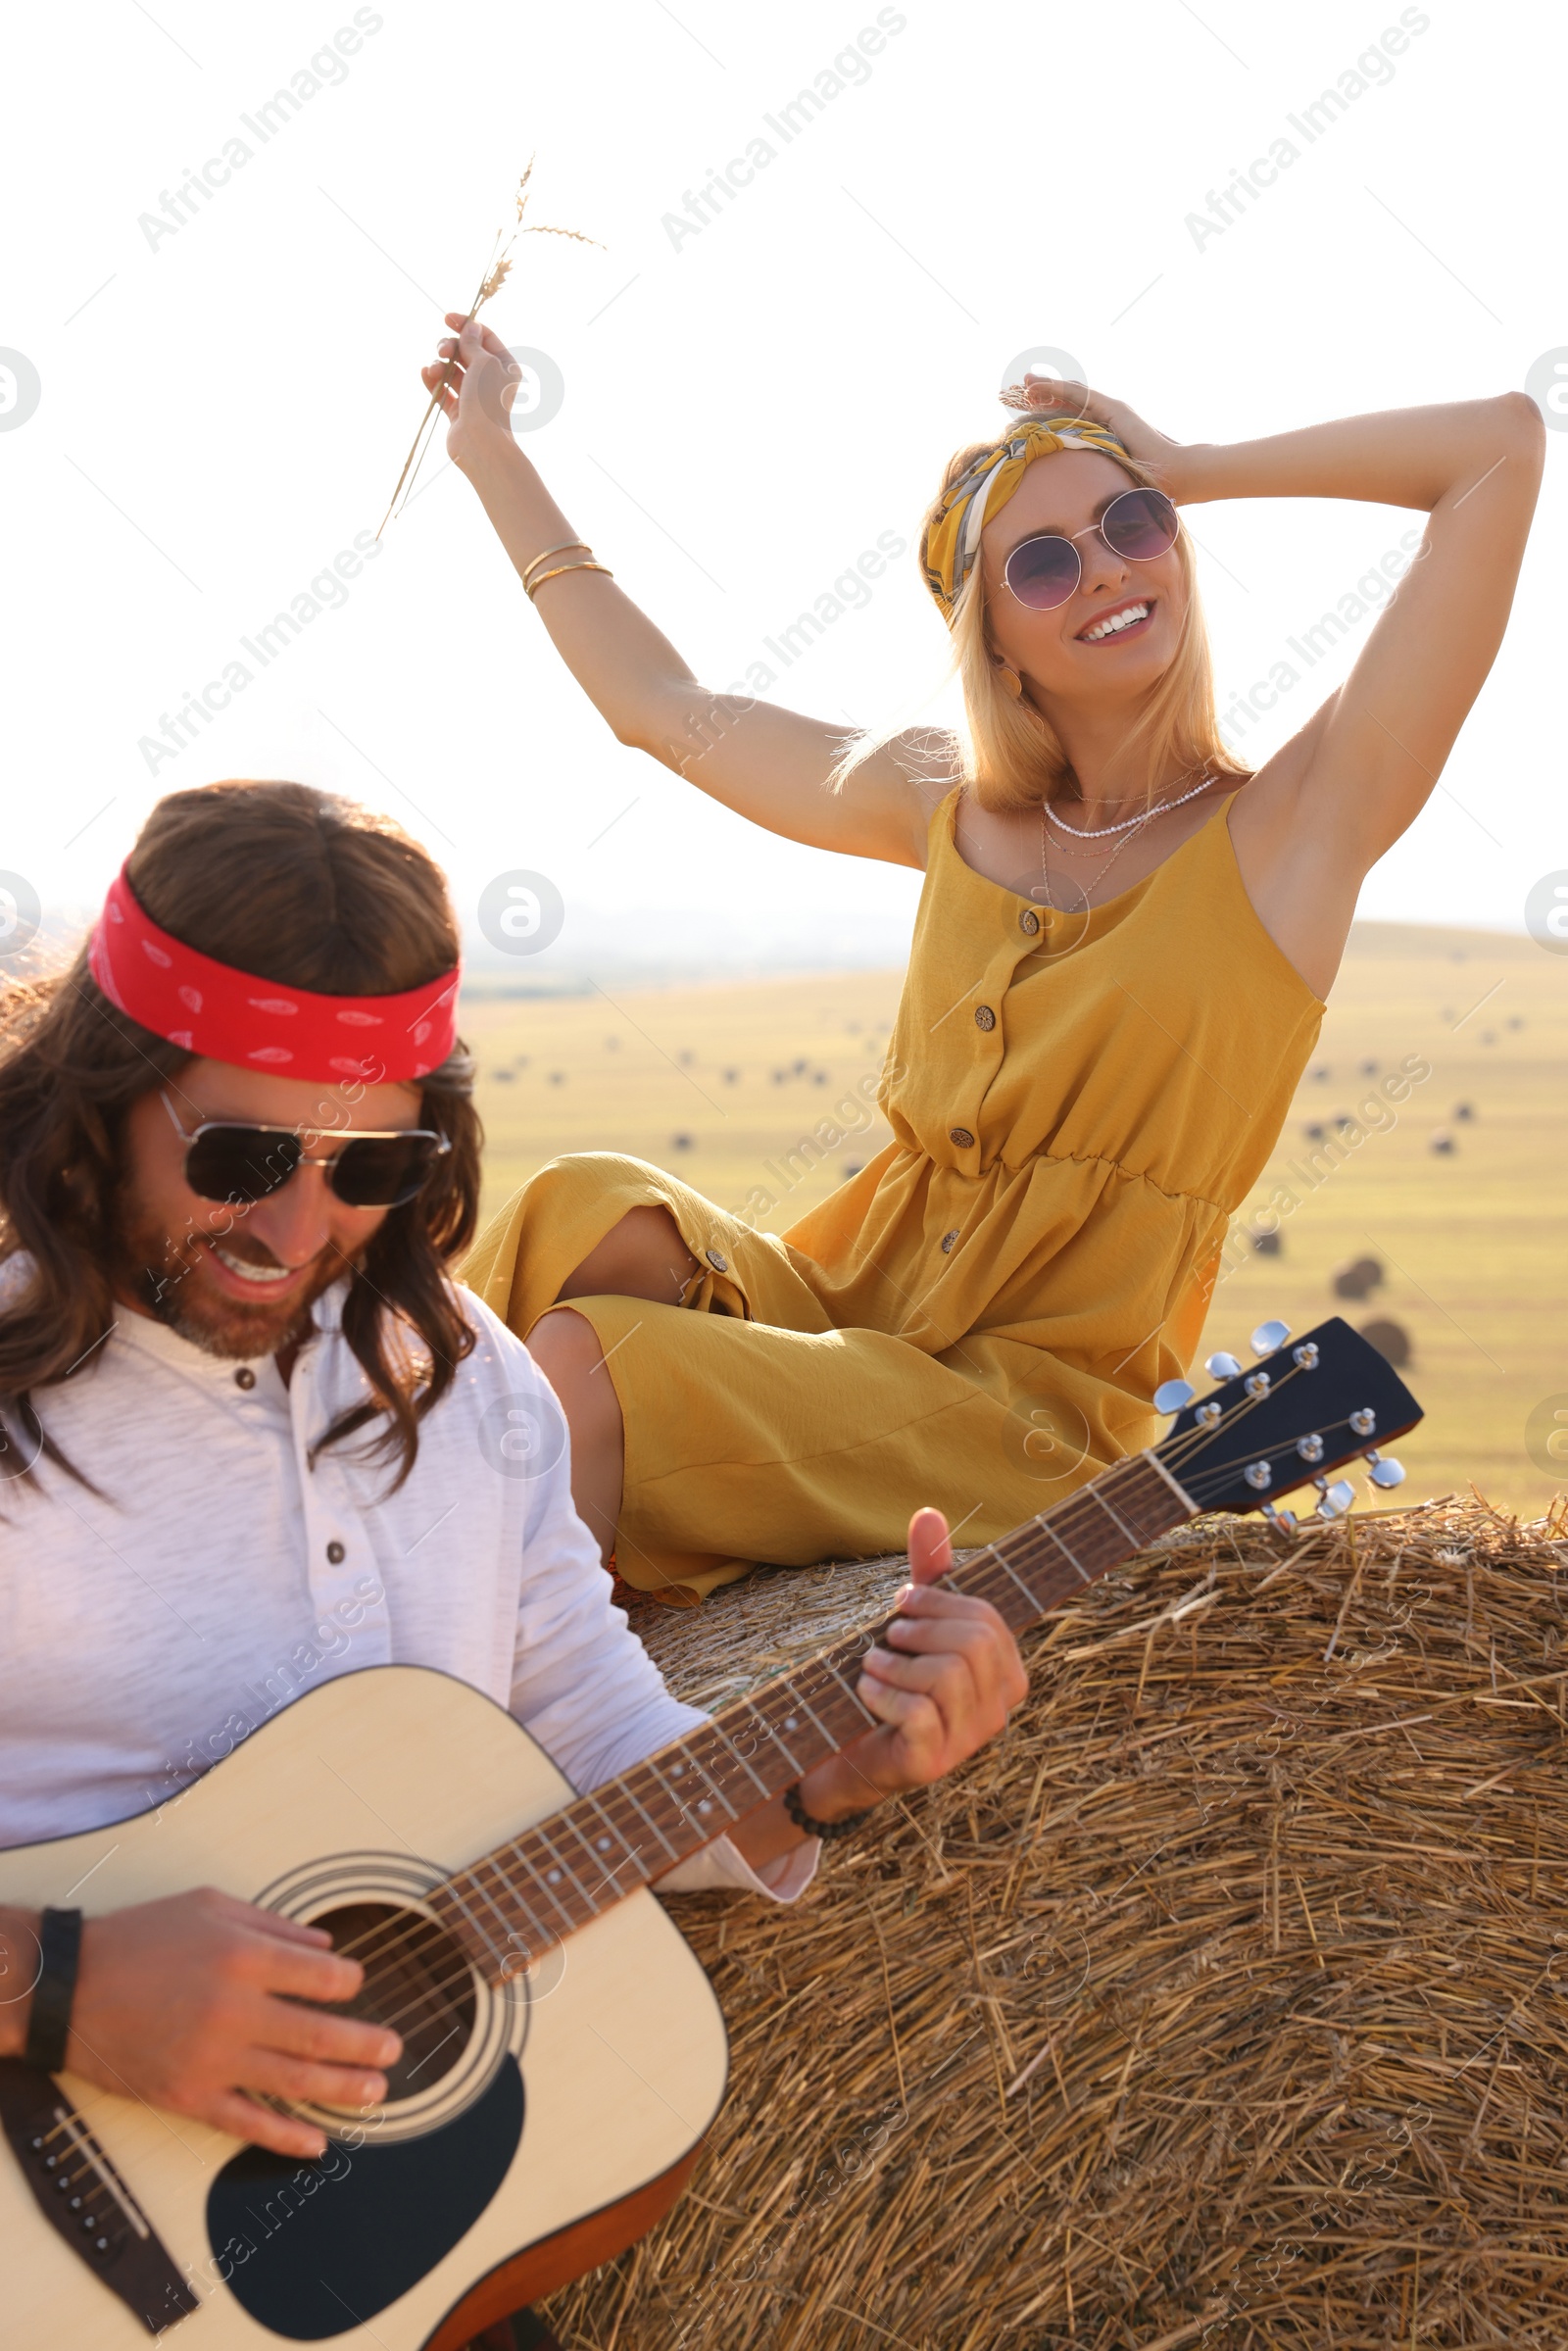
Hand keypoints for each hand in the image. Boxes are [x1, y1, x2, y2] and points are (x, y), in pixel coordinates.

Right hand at [66, 1888, 399, 2158]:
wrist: (69, 1987)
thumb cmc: (139, 1939)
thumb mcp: (210, 1907)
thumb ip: (274, 1925)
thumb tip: (325, 1947)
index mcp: (244, 1957)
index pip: (323, 1978)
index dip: (350, 1983)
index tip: (357, 1986)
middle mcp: (235, 2010)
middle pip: (319, 2035)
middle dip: (365, 2045)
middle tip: (394, 2050)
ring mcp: (212, 2059)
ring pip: (294, 2082)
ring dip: (342, 2090)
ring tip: (375, 2093)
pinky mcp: (188, 2096)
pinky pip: (247, 2124)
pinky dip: (285, 2137)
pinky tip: (316, 2142)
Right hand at [421, 312, 521, 467]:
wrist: (480, 443)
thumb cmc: (487, 400)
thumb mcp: (483, 362)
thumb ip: (472, 342)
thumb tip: (470, 326)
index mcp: (505, 366)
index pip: (484, 337)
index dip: (466, 325)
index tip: (447, 318)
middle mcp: (490, 380)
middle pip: (465, 352)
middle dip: (450, 347)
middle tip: (443, 352)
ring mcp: (473, 396)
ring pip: (451, 370)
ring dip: (440, 365)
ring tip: (435, 370)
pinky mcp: (457, 411)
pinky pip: (442, 390)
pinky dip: (433, 381)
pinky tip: (425, 373)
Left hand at [799, 1507, 1026, 1817]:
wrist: (855, 1748)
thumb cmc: (895, 1681)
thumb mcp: (914, 1624)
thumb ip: (929, 1574)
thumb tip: (929, 1513)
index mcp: (1006, 1673)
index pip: (987, 1619)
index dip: (939, 1602)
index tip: (902, 1602)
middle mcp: (999, 1710)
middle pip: (972, 1643)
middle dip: (920, 1629)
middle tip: (890, 1635)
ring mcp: (969, 1741)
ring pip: (946, 1676)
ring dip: (895, 1661)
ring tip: (874, 1664)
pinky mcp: (933, 1763)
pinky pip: (918, 1712)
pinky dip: (882, 1692)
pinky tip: (867, 1690)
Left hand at [1011, 372, 1190, 494]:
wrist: (1176, 475)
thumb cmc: (1150, 487)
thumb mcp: (1113, 485)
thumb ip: (1098, 485)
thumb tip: (1080, 508)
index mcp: (1104, 434)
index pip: (1072, 419)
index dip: (1050, 414)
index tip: (1027, 414)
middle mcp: (1106, 418)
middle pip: (1069, 403)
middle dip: (1044, 396)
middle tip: (1019, 392)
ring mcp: (1110, 411)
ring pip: (1071, 395)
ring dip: (1046, 387)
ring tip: (1024, 383)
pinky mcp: (1113, 410)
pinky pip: (1079, 396)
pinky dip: (1057, 389)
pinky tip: (1037, 386)